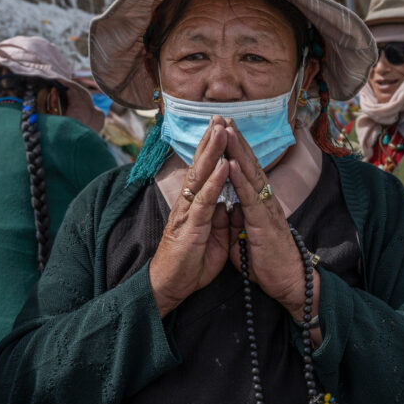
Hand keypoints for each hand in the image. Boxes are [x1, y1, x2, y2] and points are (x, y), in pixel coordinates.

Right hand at [149, 117, 231, 316]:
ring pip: (200, 175)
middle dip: (211, 140)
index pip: (204, 170)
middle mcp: (187, 202)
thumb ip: (221, 218)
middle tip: (221, 116)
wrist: (171, 287)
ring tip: (222, 130)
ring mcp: (187, 212)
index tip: (223, 128)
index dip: (212, 149)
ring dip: (212, 152)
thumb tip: (231, 203)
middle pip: (200, 165)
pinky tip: (224, 164)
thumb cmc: (190, 263)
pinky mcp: (190, 226)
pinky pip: (204, 199)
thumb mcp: (214, 238)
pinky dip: (216, 181)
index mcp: (194, 204)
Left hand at [222, 120, 320, 327]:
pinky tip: (231, 162)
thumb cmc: (267, 261)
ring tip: (226, 130)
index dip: (236, 149)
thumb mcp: (244, 236)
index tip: (224, 129)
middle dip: (236, 140)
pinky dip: (239, 178)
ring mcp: (266, 209)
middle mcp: (265, 200)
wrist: (289, 282)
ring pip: (250, 173)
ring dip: (237, 150)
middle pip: (249, 163)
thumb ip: (236, 219)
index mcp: (259, 202)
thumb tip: (227, 207)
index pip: (246, 169)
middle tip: (224, 117)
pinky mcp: (263, 222)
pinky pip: (249, 196)